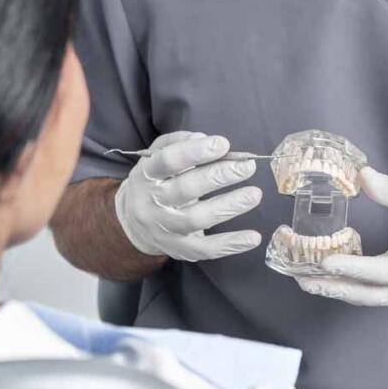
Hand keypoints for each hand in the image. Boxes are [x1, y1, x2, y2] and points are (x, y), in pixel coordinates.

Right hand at [114, 131, 262, 261]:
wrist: (133, 223)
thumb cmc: (157, 180)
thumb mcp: (158, 155)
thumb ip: (179, 142)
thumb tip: (204, 139)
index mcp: (146, 175)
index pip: (168, 162)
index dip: (194, 152)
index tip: (223, 144)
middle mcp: (152, 203)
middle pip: (185, 189)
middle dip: (219, 176)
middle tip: (247, 166)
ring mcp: (165, 229)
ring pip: (197, 219)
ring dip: (229, 206)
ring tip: (254, 194)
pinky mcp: (179, 249)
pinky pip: (206, 249)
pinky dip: (231, 244)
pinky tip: (254, 237)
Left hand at [293, 167, 387, 305]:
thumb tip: (362, 176)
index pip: (382, 272)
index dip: (352, 268)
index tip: (325, 262)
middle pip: (371, 295)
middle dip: (336, 288)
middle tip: (304, 280)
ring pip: (371, 297)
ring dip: (340, 289)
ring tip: (308, 280)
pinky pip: (376, 292)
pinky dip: (353, 285)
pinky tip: (329, 276)